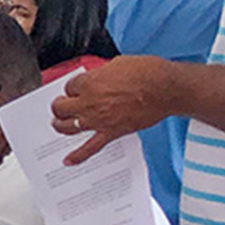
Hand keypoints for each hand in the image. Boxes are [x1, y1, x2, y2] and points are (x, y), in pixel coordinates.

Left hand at [50, 57, 175, 163]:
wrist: (166, 89)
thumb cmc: (147, 73)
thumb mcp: (118, 64)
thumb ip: (102, 74)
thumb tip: (98, 78)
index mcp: (90, 83)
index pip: (69, 87)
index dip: (72, 88)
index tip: (76, 89)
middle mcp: (89, 103)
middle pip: (61, 108)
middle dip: (59, 106)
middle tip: (60, 106)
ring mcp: (98, 120)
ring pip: (68, 127)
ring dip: (60, 126)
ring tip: (58, 124)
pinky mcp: (111, 132)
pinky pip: (90, 148)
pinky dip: (78, 156)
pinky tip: (68, 160)